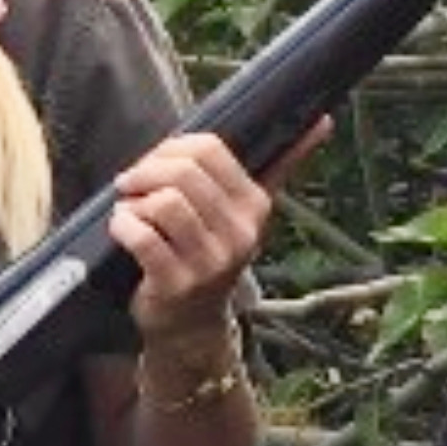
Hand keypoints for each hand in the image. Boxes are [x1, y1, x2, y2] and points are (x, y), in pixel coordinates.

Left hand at [99, 123, 313, 332]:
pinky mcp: (177, 283)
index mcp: (254, 206)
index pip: (211, 149)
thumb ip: (279, 166)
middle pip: (185, 173)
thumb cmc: (209, 255)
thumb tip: (324, 120)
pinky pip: (143, 237)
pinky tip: (123, 228)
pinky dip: (123, 225)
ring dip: (134, 202)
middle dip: (147, 171)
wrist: (191, 324)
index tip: (155, 162)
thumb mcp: (243, 212)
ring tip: (131, 211)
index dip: (173, 148)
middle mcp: (239, 234)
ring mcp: (210, 262)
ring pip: (165, 202)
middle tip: (132, 185)